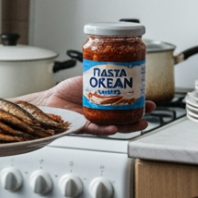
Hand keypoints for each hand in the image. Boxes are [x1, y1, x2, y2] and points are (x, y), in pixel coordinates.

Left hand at [22, 76, 156, 136]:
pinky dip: (106, 129)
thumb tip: (115, 68)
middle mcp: (101, 113)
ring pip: (115, 125)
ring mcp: (93, 121)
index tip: (149, 100)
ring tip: (139, 123)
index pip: (125, 105)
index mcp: (103, 102)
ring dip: (128, 125)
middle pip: (124, 117)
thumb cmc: (64, 92)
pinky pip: (96, 129)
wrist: (48, 101)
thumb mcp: (87, 80)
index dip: (137, 104)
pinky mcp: (83, 126)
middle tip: (149, 111)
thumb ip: (100, 78)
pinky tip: (115, 127)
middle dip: (139, 115)